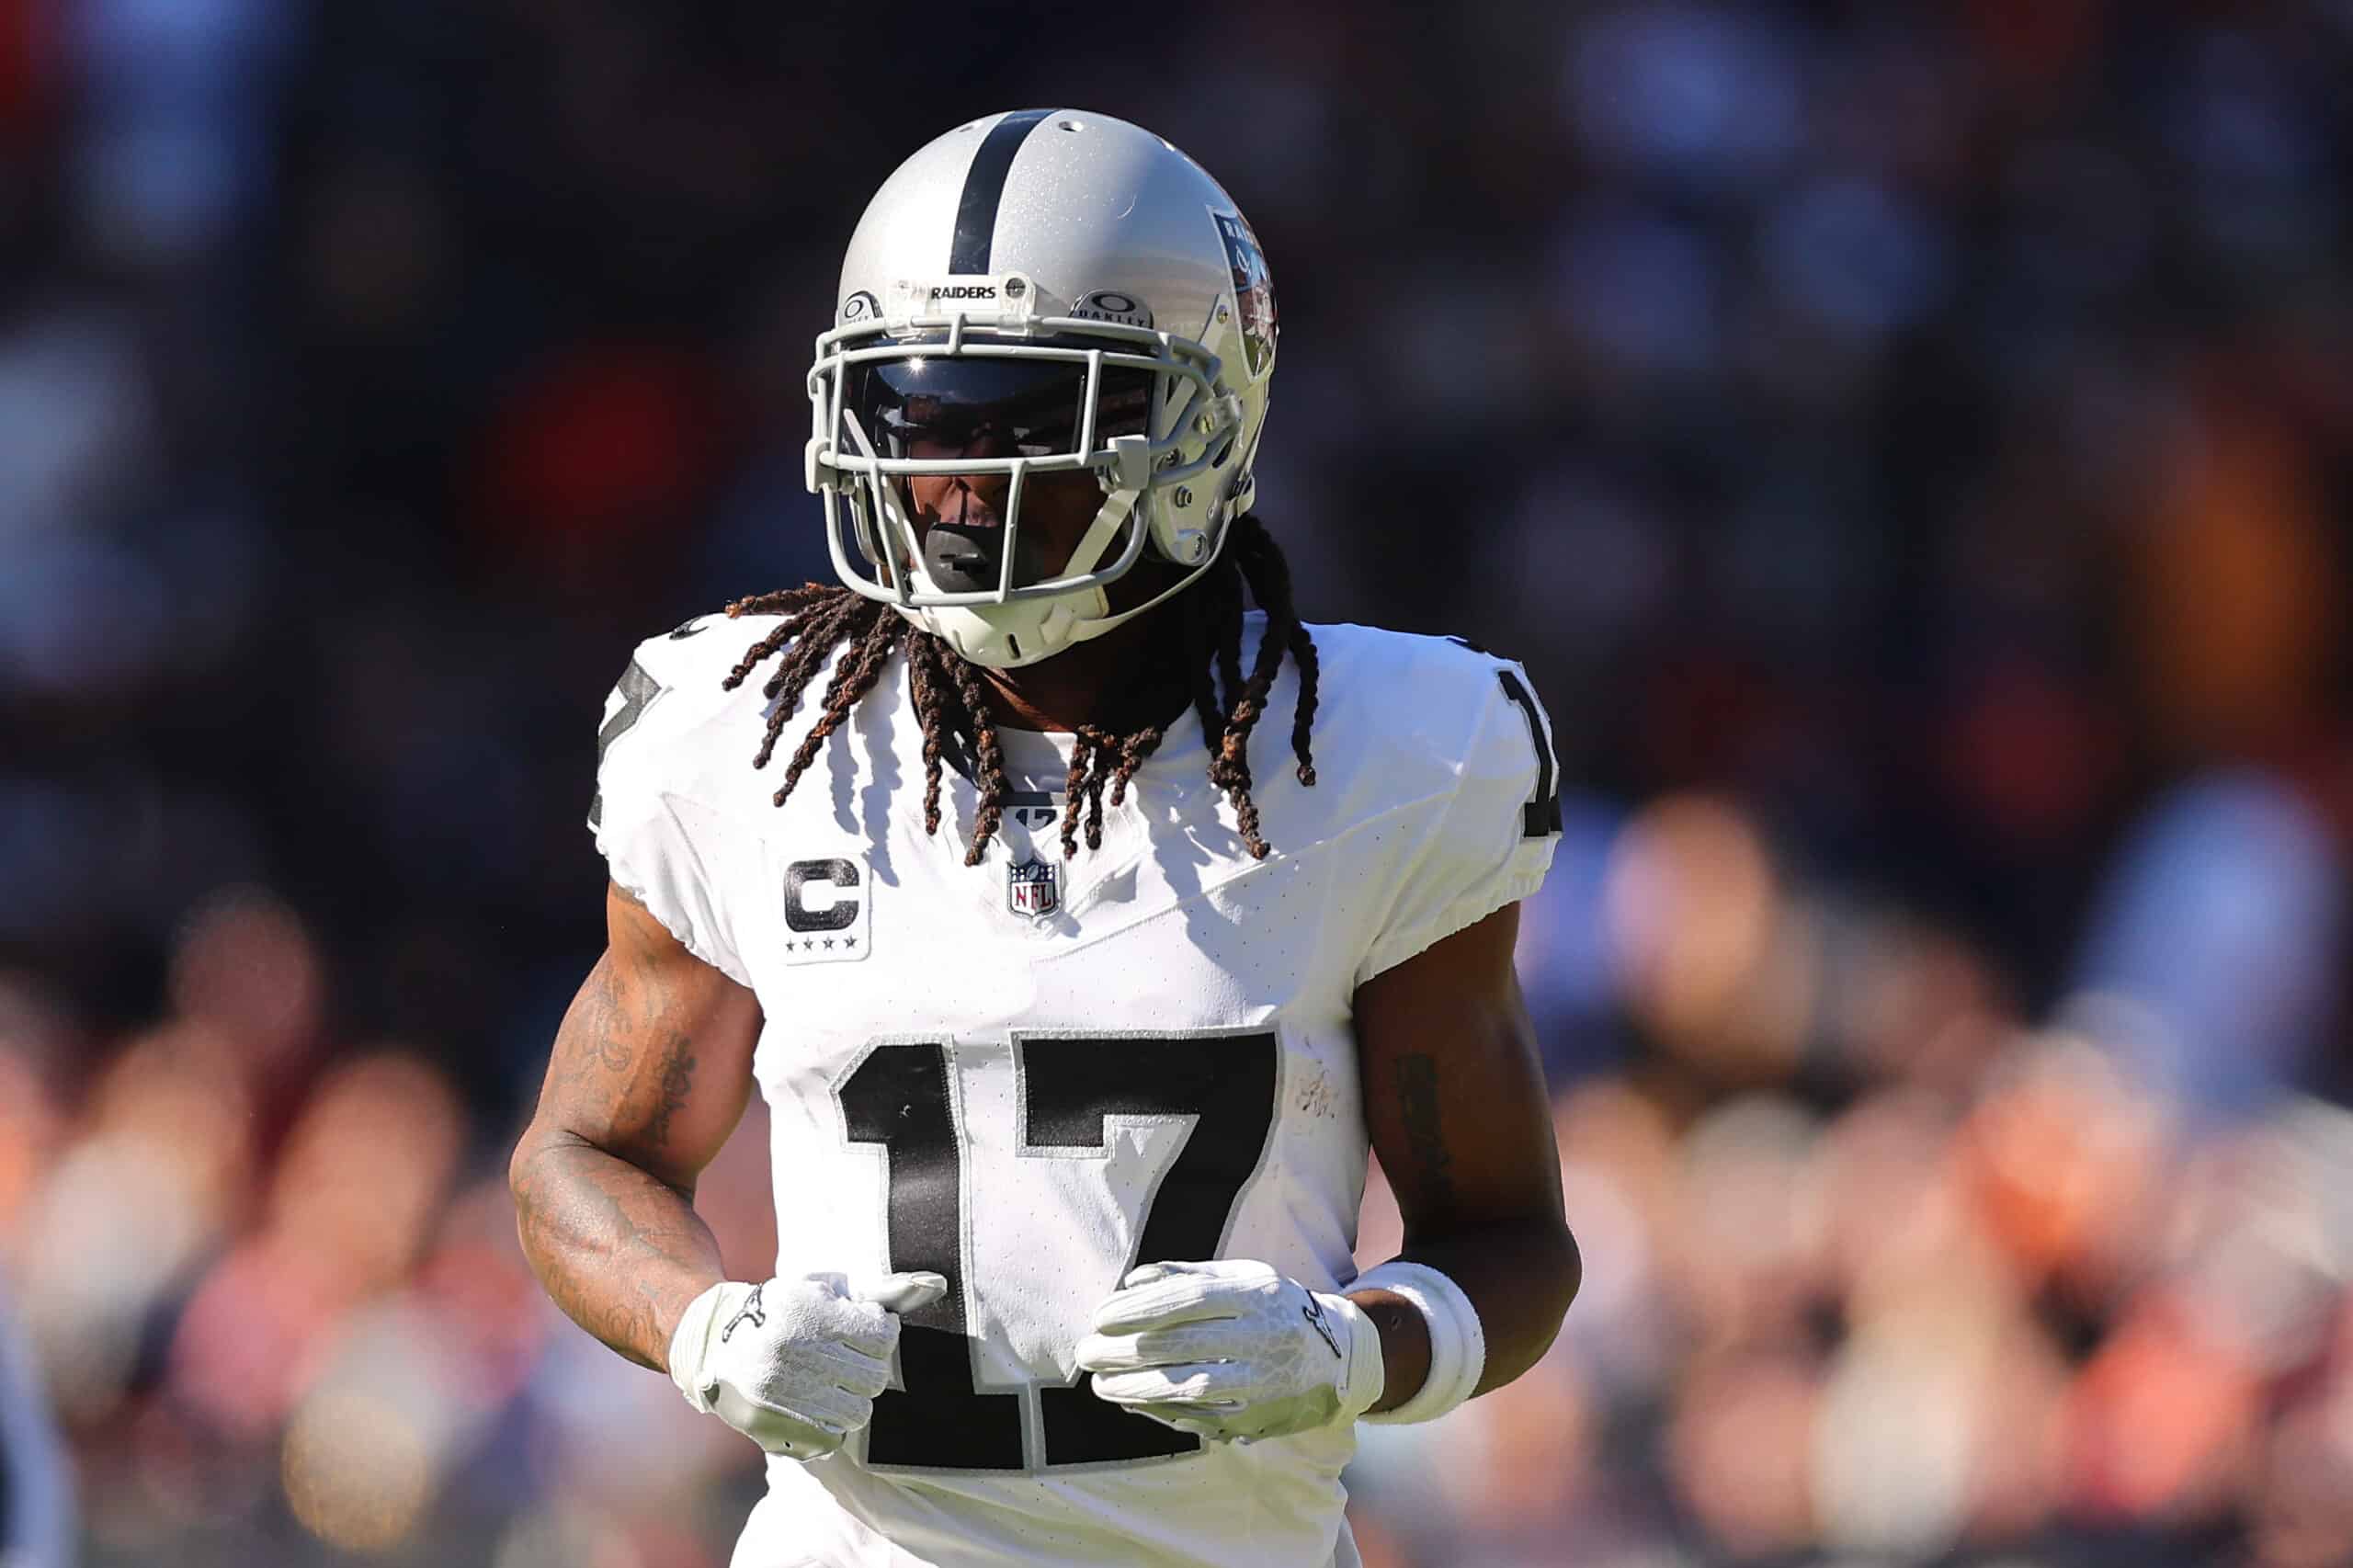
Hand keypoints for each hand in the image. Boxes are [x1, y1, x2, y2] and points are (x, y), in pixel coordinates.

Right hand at [667, 1271, 944, 1458]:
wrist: (714, 1344)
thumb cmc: (782, 1311)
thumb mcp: (824, 1288)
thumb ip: (882, 1291)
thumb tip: (938, 1284)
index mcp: (813, 1314)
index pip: (882, 1335)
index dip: (880, 1334)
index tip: (865, 1330)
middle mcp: (799, 1355)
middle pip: (875, 1377)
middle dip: (868, 1367)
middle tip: (847, 1359)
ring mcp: (786, 1395)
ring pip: (859, 1412)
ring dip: (852, 1398)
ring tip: (830, 1383)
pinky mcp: (774, 1428)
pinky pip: (833, 1438)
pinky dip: (830, 1424)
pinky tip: (812, 1404)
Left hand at [1074, 1260, 1384, 1442]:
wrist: (1339, 1357)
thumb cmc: (1273, 1308)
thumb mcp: (1241, 1277)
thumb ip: (1185, 1275)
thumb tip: (1130, 1285)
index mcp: (1257, 1295)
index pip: (1189, 1299)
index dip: (1139, 1309)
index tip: (1100, 1317)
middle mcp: (1265, 1338)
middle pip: (1184, 1346)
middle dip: (1125, 1351)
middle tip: (1086, 1353)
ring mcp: (1264, 1383)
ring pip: (1190, 1388)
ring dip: (1135, 1387)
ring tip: (1099, 1383)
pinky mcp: (1260, 1419)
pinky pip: (1201, 1418)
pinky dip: (1160, 1411)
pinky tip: (1130, 1401)